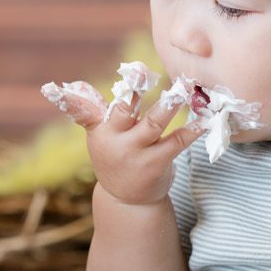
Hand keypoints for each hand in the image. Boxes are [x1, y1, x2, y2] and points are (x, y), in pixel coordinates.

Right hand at [57, 78, 201, 207]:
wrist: (126, 200)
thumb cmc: (114, 156)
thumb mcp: (99, 136)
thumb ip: (91, 111)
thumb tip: (67, 85)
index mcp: (100, 130)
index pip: (92, 107)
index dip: (103, 90)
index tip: (125, 70)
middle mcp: (115, 141)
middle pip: (125, 110)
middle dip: (135, 89)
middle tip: (145, 71)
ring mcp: (136, 153)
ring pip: (153, 123)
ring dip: (169, 104)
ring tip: (183, 89)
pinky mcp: (156, 164)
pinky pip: (176, 142)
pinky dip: (191, 129)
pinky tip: (203, 120)